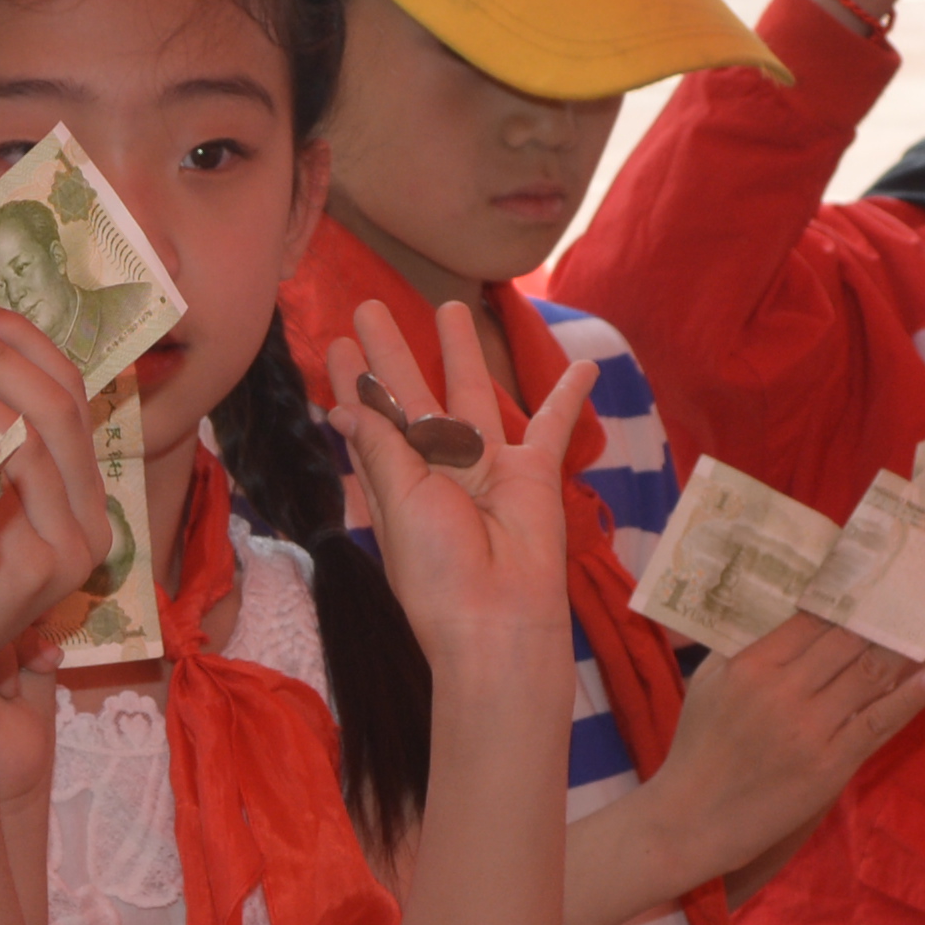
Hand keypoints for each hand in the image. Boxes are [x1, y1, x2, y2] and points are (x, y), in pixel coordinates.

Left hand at [324, 297, 576, 687]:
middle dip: (392, 351)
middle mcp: (437, 468)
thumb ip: (382, 447)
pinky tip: (586, 366)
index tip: (338, 344)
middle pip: (411, 394)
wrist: (496, 619)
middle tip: (369, 304)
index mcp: (395, 480)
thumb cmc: (437, 570)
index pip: (369, 419)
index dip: (353, 383)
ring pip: (473, 394)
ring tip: (454, 307)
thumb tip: (346, 406)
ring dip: (464, 352)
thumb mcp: (399, 502)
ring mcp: (486, 468)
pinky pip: (554, 426)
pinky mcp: (533, 474)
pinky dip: (570, 398)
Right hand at [644, 612, 924, 888]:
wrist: (694, 819)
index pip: (811, 620)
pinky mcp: (832, 764)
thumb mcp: (707, 684)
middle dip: (881, 619)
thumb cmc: (698, 748)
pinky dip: (913, 695)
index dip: (845, 601)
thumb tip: (781, 614)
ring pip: (870, 675)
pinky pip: (880, 721)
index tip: (869, 587)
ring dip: (904, 651)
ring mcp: (811, 729)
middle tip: (910, 601)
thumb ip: (741, 647)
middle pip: (847, 641)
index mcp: (751, 666)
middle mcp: (783, 691)